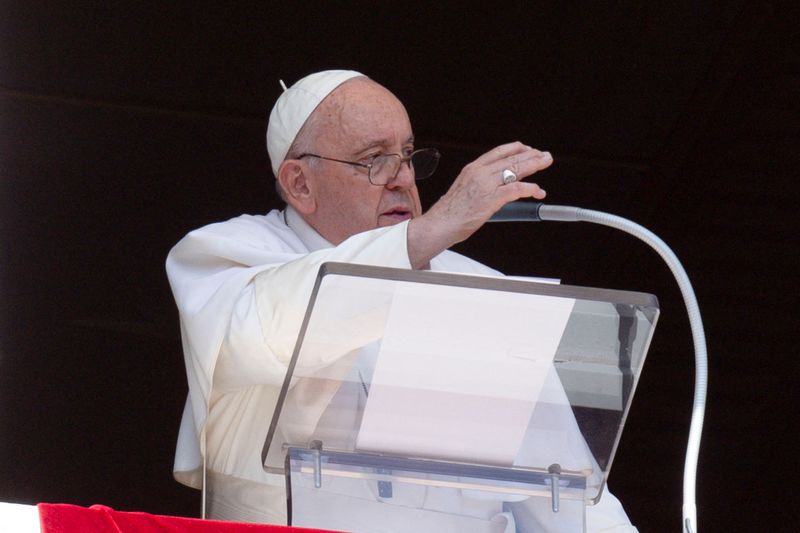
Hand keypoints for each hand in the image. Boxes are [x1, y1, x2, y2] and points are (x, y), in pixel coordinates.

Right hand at [407, 142, 550, 267]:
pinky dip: (529, 189)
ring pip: (515, 170)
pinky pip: (515, 189)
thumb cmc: (450, 212)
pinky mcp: (490, 199)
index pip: (499, 151)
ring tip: (545, 164)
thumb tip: (496, 185)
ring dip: (534, 166)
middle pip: (511, 158)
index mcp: (473, 168)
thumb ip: (480, 183)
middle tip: (545, 156)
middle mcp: (479, 172)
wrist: (440, 224)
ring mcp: (485, 185)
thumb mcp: (465, 188)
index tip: (529, 150)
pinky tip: (537, 191)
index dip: (517, 149)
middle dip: (531, 155)